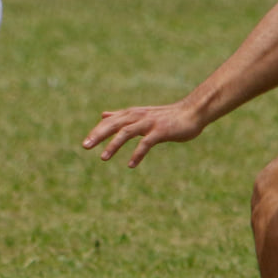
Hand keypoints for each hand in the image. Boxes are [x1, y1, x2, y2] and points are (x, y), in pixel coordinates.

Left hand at [81, 102, 206, 167]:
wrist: (192, 112)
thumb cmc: (167, 116)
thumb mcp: (141, 115)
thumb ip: (121, 117)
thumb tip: (103, 115)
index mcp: (133, 114)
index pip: (110, 122)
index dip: (97, 131)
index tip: (85, 143)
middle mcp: (138, 117)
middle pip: (114, 124)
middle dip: (99, 135)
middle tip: (85, 146)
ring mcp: (150, 123)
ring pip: (127, 132)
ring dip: (114, 145)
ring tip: (103, 158)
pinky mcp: (161, 131)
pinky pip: (146, 143)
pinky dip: (137, 153)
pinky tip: (131, 165)